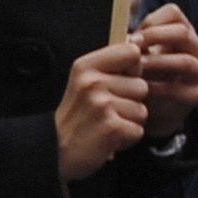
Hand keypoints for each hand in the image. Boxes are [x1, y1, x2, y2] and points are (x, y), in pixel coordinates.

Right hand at [54, 42, 149, 184]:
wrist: (55, 150)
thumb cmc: (76, 116)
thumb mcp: (84, 82)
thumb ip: (109, 66)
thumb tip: (140, 46)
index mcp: (86, 66)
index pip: (132, 52)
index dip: (133, 69)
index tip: (120, 81)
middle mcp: (93, 82)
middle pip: (141, 86)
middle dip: (131, 102)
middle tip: (108, 112)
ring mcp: (102, 104)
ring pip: (142, 110)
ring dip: (129, 122)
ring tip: (107, 124)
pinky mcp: (111, 127)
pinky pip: (138, 130)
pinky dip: (127, 139)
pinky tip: (109, 138)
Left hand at [136, 5, 197, 136]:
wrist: (152, 109)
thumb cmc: (143, 74)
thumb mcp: (138, 54)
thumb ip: (134, 43)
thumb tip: (124, 38)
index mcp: (183, 32)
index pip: (173, 13)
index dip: (151, 21)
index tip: (133, 36)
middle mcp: (197, 49)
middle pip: (183, 33)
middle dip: (155, 38)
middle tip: (132, 47)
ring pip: (185, 61)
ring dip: (157, 63)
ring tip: (135, 68)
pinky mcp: (196, 95)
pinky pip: (178, 89)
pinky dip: (157, 89)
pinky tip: (140, 91)